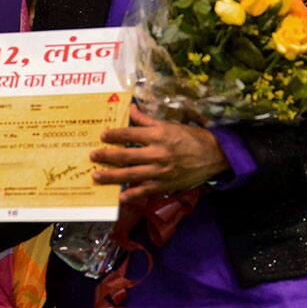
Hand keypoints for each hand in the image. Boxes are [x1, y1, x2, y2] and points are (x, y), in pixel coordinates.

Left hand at [90, 105, 229, 202]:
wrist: (213, 156)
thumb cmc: (190, 137)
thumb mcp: (169, 124)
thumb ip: (147, 120)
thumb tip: (130, 109)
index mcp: (158, 136)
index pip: (130, 134)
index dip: (114, 135)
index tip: (102, 135)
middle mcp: (157, 154)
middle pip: (126, 155)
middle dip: (107, 156)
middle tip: (93, 156)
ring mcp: (161, 172)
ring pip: (131, 174)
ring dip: (112, 176)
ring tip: (97, 176)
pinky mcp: (165, 185)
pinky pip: (145, 191)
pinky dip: (132, 195)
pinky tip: (120, 198)